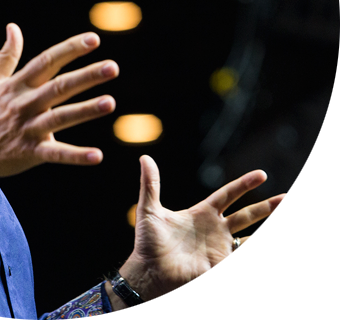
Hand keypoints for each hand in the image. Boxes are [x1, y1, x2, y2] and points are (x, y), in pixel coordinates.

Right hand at [0, 23, 118, 181]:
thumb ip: (6, 56)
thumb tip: (13, 27)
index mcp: (17, 85)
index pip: (46, 61)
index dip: (70, 49)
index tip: (94, 39)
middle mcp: (24, 104)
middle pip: (58, 87)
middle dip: (86, 76)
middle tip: (113, 67)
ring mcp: (27, 129)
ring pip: (60, 118)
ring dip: (86, 110)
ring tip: (110, 103)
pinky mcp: (30, 153)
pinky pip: (56, 155)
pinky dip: (76, 156)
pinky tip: (98, 156)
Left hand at [112, 155, 285, 303]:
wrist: (148, 273)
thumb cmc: (148, 243)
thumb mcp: (149, 210)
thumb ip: (150, 184)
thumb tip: (145, 157)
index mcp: (202, 214)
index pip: (228, 195)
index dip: (244, 185)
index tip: (262, 174)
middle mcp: (215, 230)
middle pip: (247, 215)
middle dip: (268, 207)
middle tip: (286, 197)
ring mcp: (220, 250)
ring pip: (251, 239)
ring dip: (266, 229)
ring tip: (282, 211)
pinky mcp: (219, 265)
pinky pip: (240, 254)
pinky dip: (251, 247)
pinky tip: (257, 242)